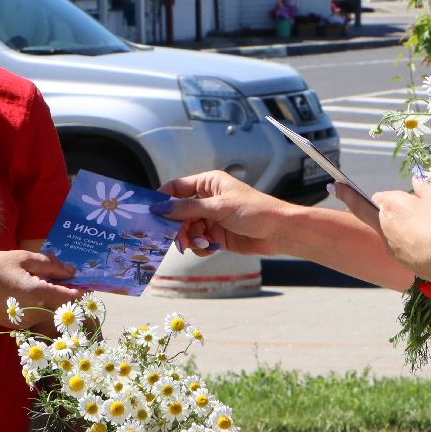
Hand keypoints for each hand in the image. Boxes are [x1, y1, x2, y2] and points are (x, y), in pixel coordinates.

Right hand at [0, 250, 77, 325]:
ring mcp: (27, 322)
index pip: (72, 297)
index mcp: (39, 294)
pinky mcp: (18, 325)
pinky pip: (37, 314)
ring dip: (54, 299)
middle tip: (68, 280)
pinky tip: (28, 292)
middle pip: (63, 307)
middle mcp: (36, 312)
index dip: (83, 291)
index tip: (88, 283)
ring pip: (50, 311)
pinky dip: (40, 305)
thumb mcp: (21, 258)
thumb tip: (71, 271)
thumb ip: (49, 265)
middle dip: (70, 295)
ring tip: (44, 282)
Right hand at [153, 170, 296, 256]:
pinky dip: (200, 247)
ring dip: (190, 238)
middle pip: (179, 213)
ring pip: (187, 230)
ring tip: (200, 244)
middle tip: (178, 238)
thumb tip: (160, 208)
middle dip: (178, 226)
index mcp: (208, 184)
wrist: (279, 232)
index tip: (151, 213)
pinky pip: (198, 242)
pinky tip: (210, 248)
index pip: (177, 188)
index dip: (163, 199)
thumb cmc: (254, 210)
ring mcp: (211, 219)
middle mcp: (207, 200)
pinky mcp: (216, 236)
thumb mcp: (218, 207)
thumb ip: (187, 209)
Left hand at [337, 177, 430, 278]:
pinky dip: (407, 240)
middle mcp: (384, 224)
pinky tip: (426, 241)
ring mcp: (390, 244)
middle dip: (350, 199)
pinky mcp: (399, 259)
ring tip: (423, 224)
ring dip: (396, 225)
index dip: (383, 193)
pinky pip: (399, 245)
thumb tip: (417, 179)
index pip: (378, 196)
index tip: (339, 184)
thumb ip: (425, 186)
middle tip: (336, 188)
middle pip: (368, 211)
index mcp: (390, 205)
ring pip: (387, 230)